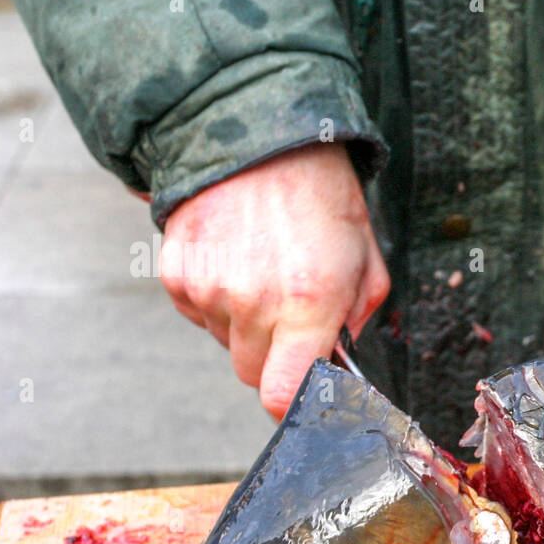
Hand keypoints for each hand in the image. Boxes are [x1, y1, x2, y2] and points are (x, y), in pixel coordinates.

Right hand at [160, 142, 389, 417]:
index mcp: (309, 302)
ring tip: (264, 274)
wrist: (261, 135)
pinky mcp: (177, 272)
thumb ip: (357, 319)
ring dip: (245, 325)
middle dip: (276, 358)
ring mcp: (209, 287)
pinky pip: (196, 313)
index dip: (293, 407)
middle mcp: (253, 301)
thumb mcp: (366, 260)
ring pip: (225, 342)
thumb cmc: (323, 198)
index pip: (283, 393)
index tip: (302, 401)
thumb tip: (339, 359)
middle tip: (292, 318)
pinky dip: (215, 301)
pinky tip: (235, 261)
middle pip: (253, 374)